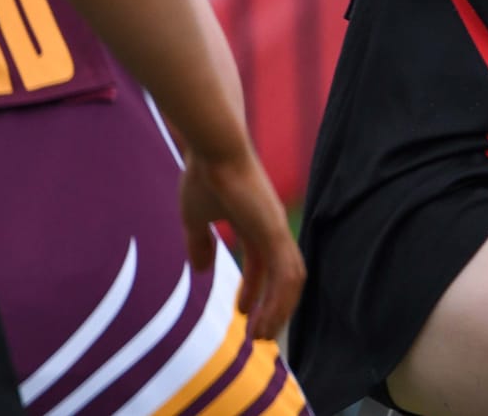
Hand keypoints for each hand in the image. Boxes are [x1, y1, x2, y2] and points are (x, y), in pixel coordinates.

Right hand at [179, 150, 305, 339]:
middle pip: (283, 277)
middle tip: (259, 334)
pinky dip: (281, 300)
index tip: (241, 312)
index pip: (262, 265)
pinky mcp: (275, 231)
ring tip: (261, 335)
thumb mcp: (196, 219)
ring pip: (290, 281)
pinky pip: (287, 274)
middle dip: (273, 306)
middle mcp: (271, 230)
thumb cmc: (204, 177)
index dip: (254, 290)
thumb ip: (199, 243)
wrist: (214, 151)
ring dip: (280, 310)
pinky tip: (266, 319)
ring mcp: (277, 230)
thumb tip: (200, 271)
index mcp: (255, 226)